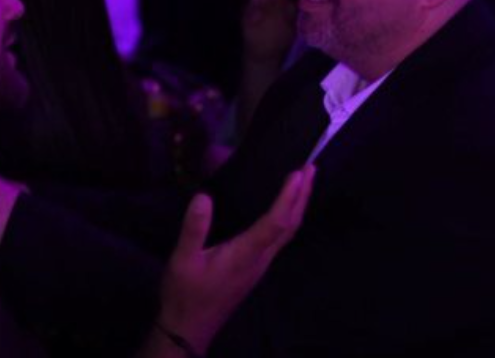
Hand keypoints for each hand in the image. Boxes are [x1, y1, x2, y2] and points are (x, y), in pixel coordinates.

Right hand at [157, 165, 314, 353]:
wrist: (189, 327)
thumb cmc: (186, 293)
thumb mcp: (182, 260)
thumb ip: (194, 229)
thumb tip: (204, 197)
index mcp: (246, 254)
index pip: (275, 222)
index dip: (288, 197)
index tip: (298, 173)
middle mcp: (260, 258)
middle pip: (291, 225)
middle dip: (303, 196)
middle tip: (311, 167)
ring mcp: (260, 264)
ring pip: (288, 232)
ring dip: (298, 206)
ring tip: (303, 182)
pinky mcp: (255, 267)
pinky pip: (280, 238)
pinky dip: (287, 217)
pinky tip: (282, 209)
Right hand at [242, 0, 296, 64]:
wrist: (264, 58)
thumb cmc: (252, 40)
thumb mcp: (246, 24)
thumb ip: (251, 9)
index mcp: (271, 14)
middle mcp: (283, 17)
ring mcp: (290, 23)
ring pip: (290, 4)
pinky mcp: (293, 28)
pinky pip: (292, 14)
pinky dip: (288, 8)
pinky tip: (282, 8)